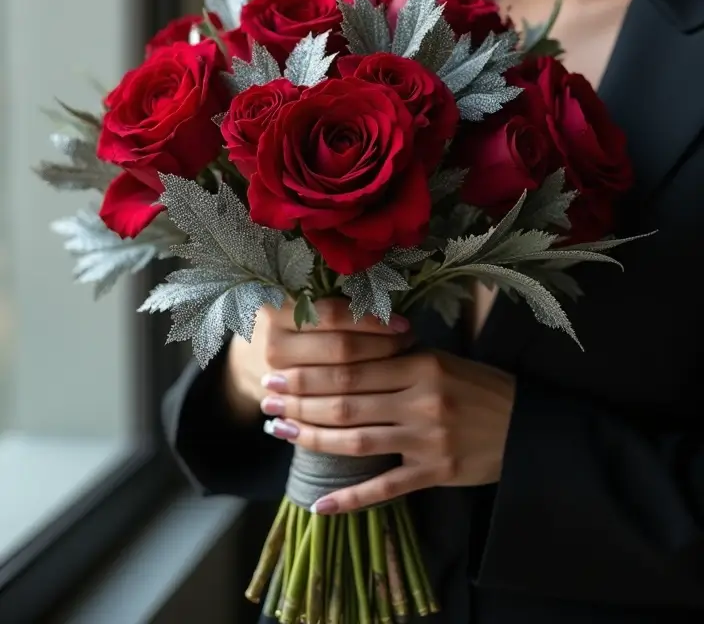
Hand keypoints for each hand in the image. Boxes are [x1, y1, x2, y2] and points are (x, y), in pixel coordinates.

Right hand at [224, 297, 413, 422]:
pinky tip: (386, 396)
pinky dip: (360, 403)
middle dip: (381, 347)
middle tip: (410, 344)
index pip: (333, 314)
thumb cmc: (295, 326)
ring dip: (378, 374)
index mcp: (279, 310)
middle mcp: (274, 343)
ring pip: (339, 381)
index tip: (404, 324)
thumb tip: (386, 292)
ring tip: (406, 366)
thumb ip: (334, 302)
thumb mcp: (305, 305)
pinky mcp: (284, 407)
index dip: (371, 319)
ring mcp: (276, 378)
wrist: (254, 362)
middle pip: (339, 349)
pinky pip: (330, 412)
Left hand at [260, 350, 515, 511]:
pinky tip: (320, 505)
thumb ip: (398, 359)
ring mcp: (427, 439)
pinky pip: (385, 487)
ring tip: (279, 432)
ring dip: (312, 438)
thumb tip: (345, 356)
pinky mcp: (435, 473)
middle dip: (299, 402)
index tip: (277, 372)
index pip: (352, 368)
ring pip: (356, 441)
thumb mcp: (443, 360)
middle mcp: (420, 400)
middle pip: (346, 402)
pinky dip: (350, 498)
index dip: (309, 373)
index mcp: (421, 364)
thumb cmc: (480, 387)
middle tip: (266, 401)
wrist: (528, 426)